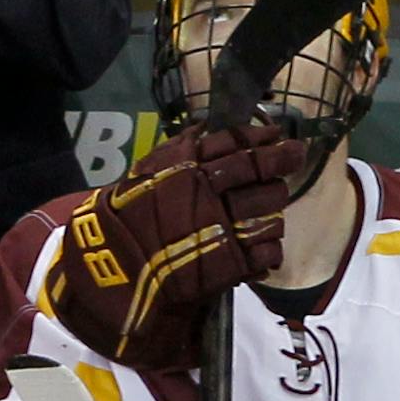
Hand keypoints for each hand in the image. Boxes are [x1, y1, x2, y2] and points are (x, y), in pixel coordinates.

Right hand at [44, 122, 303, 368]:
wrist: (113, 269)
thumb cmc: (125, 216)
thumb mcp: (144, 172)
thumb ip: (175, 150)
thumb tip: (203, 130)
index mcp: (188, 168)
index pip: (237, 146)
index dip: (263, 140)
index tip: (279, 136)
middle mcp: (210, 194)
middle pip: (262, 175)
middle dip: (279, 169)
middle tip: (286, 166)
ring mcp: (223, 229)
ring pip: (271, 212)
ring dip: (274, 210)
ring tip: (268, 213)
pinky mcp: (231, 264)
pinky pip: (268, 251)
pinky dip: (271, 247)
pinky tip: (264, 246)